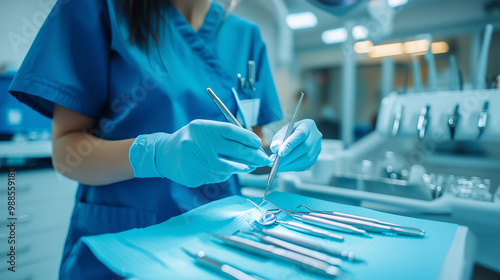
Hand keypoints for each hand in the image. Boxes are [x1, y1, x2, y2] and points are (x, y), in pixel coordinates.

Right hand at [129, 119, 270, 186]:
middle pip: (235, 151)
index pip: (232, 131)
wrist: (164, 154)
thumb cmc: (191, 140)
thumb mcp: (204, 130)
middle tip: (263, 159)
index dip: (248, 138)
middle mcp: (200, 143)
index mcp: (204, 128)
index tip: (258, 143)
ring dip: (242, 168)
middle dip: (254, 156)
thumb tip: (252, 146)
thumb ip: (224, 136)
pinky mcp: (195, 176)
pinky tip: (225, 170)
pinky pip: (218, 177)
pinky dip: (225, 174)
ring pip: (228, 167)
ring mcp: (197, 161)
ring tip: (248, 167)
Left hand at [269, 119, 321, 171]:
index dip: (290, 144)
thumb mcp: (282, 132)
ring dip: (290, 164)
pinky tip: (284, 167)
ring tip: (278, 166)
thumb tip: (275, 148)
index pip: (300, 134)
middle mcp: (316, 136)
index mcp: (308, 125)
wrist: (300, 137)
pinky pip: (305, 165)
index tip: (280, 153)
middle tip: (275, 162)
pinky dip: (293, 168)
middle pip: (305, 148)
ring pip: (306, 159)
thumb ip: (278, 139)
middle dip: (289, 157)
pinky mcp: (315, 157)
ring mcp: (317, 148)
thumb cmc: (290, 133)